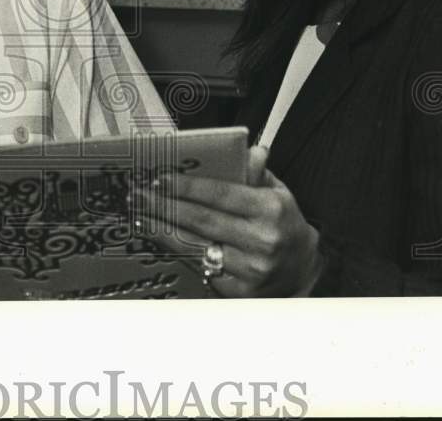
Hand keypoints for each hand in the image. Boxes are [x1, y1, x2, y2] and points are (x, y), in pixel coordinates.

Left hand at [133, 145, 322, 297]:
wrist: (302, 269)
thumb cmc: (283, 223)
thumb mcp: (278, 192)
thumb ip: (257, 173)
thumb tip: (251, 150)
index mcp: (270, 210)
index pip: (220, 194)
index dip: (186, 187)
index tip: (160, 179)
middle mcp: (261, 241)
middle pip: (201, 220)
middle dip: (165, 205)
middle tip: (139, 194)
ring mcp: (250, 269)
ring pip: (195, 246)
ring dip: (162, 229)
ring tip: (141, 215)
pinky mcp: (239, 291)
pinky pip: (200, 267)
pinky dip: (176, 251)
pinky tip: (159, 238)